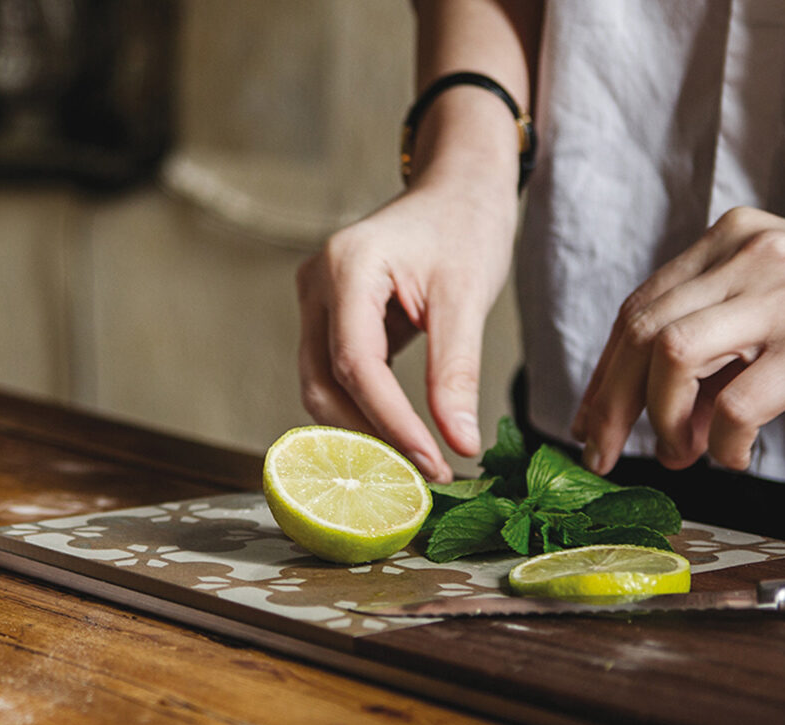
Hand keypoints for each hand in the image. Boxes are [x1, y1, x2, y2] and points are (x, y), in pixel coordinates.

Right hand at [296, 180, 516, 482]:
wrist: (456, 189)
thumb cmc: (464, 227)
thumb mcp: (467, 297)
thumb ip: (457, 372)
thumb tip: (459, 443)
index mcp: (348, 267)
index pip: (356, 365)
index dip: (391, 423)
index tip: (432, 464)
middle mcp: (317, 284)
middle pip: (324, 383)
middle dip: (370, 437)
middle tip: (420, 476)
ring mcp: (317, 301)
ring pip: (322, 386)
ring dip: (363, 431)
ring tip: (413, 463)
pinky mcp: (330, 317)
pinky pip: (335, 375)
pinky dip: (364, 411)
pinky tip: (400, 436)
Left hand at [572, 206, 784, 474]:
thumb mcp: (772, 310)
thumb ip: (714, 350)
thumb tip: (654, 420)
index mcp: (730, 241)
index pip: (638, 309)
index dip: (603, 374)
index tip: (587, 422)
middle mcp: (748, 255)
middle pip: (640, 331)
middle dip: (609, 405)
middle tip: (603, 455)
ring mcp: (782, 296)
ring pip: (672, 355)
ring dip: (662, 420)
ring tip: (681, 454)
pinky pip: (737, 403)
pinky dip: (722, 442)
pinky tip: (737, 456)